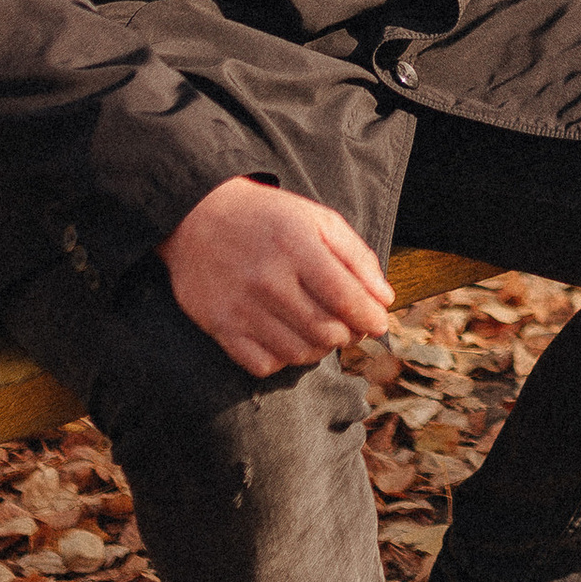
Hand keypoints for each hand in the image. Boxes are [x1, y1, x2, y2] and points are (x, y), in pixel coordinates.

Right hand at [163, 178, 394, 375]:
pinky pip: (263, 365)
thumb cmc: (269, 219)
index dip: (371, 318)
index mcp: (296, 247)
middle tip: (352, 327)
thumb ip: (357, 257)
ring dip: (321, 349)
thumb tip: (384, 299)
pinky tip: (288, 339)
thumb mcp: (318, 220)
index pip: (346, 298)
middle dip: (350, 335)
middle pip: (326, 331)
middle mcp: (268, 279)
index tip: (378, 322)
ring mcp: (241, 306)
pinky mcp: (219, 326)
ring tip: (323, 332)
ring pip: (298, 353)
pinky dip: (284, 360)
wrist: (196, 217)